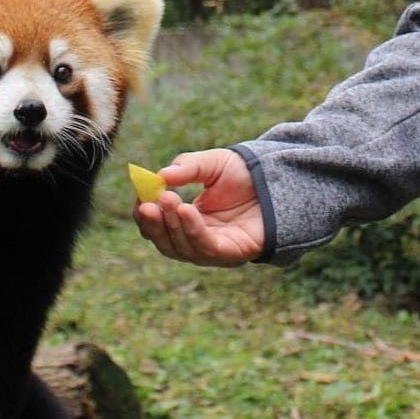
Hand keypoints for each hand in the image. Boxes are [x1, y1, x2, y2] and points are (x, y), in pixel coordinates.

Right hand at [133, 148, 265, 266]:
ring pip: (181, 248)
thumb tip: (160, 176)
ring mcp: (212, 250)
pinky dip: (193, 230)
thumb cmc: (244, 174)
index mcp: (187, 220)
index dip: (145, 215)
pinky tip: (187, 210)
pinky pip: (205, 247)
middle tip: (148, 203)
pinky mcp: (230, 254)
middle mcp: (196, 239)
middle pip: (165, 242)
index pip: (158, 225)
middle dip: (154, 224)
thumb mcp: (211, 164)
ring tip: (168, 199)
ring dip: (171, 225)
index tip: (140, 198)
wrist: (279, 181)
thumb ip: (187, 168)